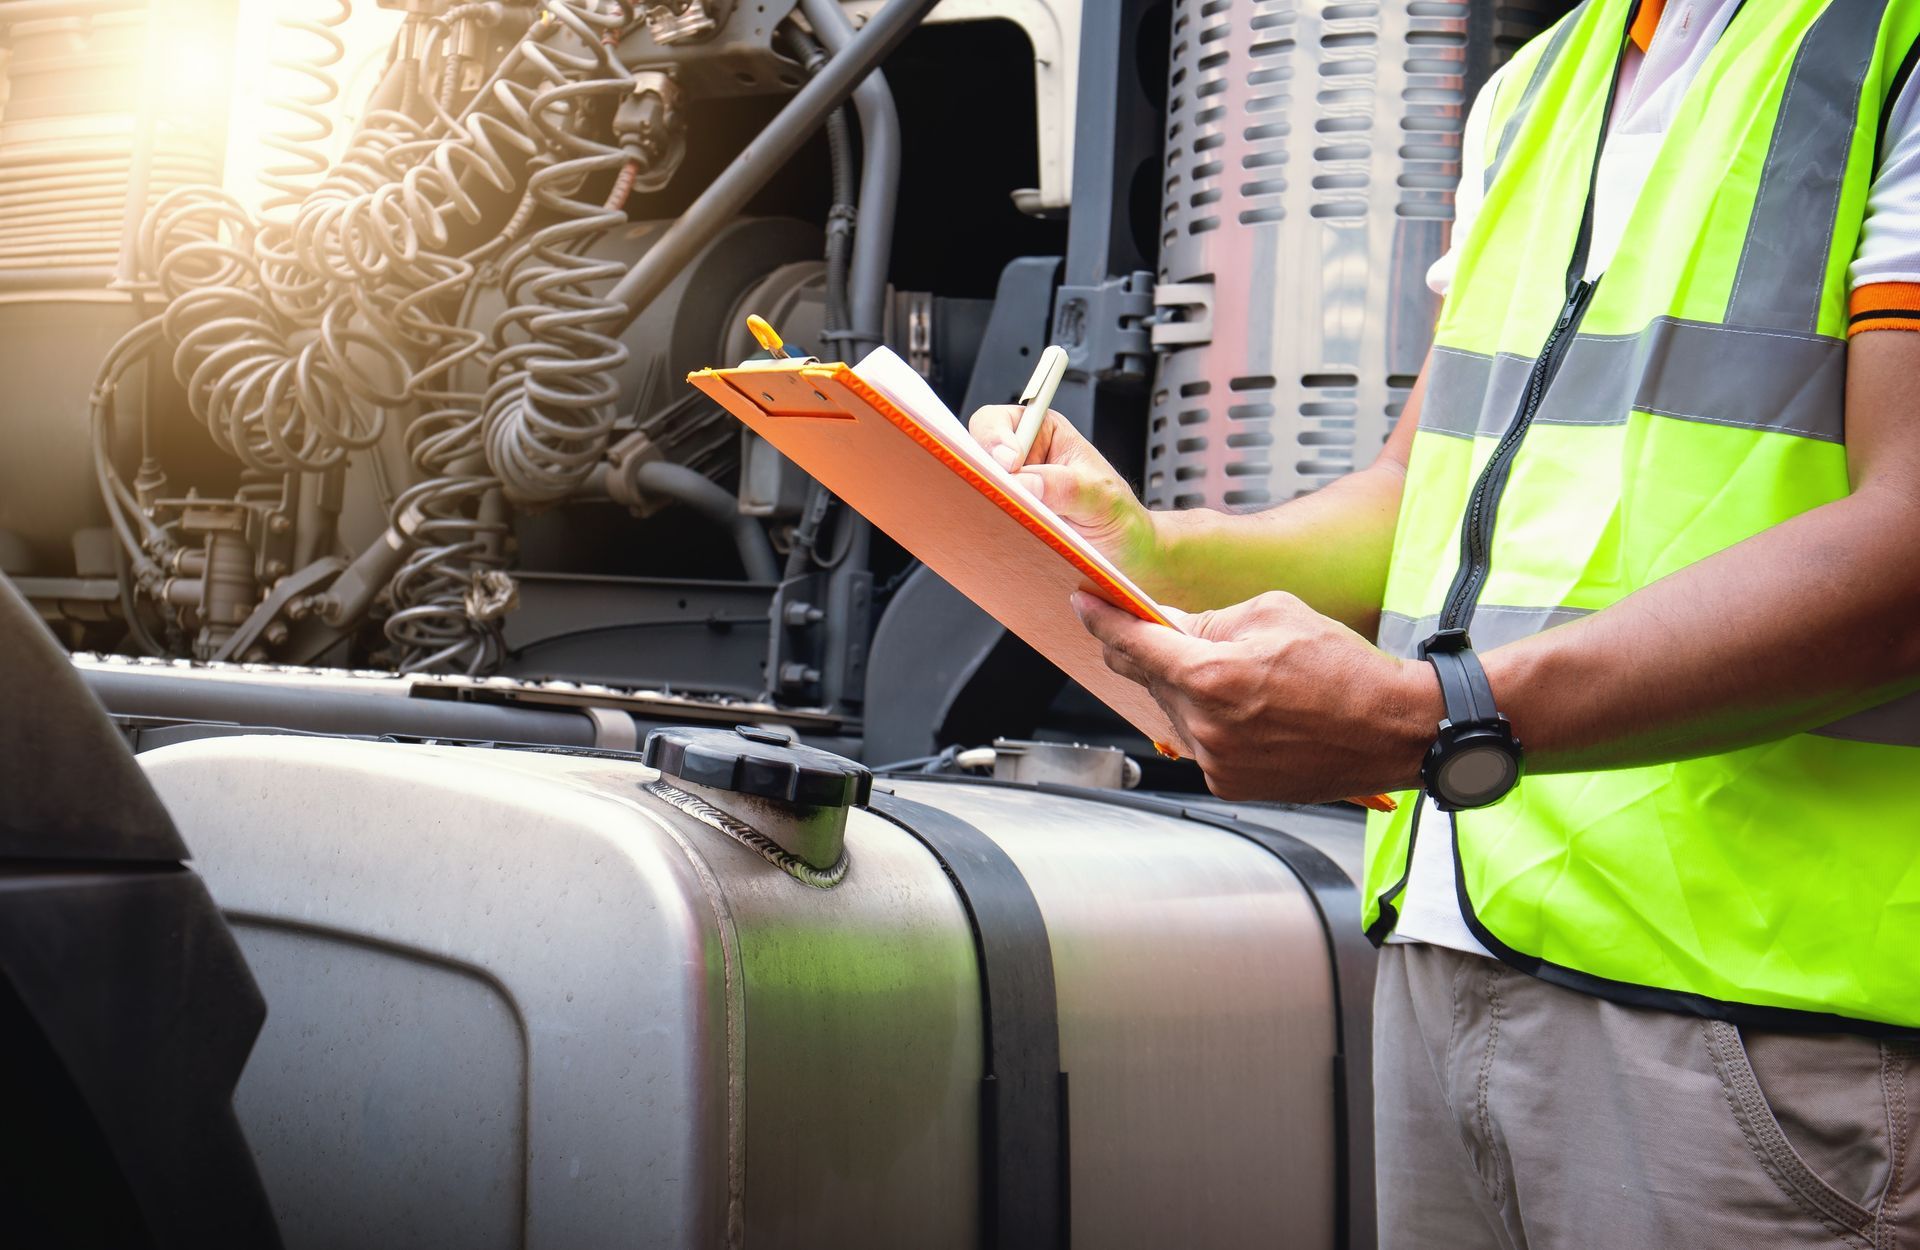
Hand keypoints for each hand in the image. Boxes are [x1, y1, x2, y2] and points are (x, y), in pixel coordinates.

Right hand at [968, 403, 1158, 574]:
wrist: (1126, 556)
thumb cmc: (1119, 518)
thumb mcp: (1100, 497)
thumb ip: (1064, 486)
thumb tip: (1024, 482)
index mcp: (1044, 434)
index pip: (998, 423)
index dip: (994, 439)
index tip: (1009, 464)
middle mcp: (1023, 460)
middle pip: (976, 456)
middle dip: (982, 474)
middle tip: (1000, 494)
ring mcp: (1012, 493)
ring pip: (977, 491)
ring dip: (986, 504)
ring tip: (1010, 519)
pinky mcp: (1006, 521)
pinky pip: (984, 521)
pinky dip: (989, 528)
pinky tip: (1007, 537)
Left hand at [1071, 589, 1438, 801]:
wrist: (1393, 729)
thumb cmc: (1346, 669)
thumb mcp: (1273, 613)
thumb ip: (1209, 619)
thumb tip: (1168, 623)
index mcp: (1211, 675)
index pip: (1133, 642)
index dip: (1102, 619)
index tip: (1085, 604)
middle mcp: (1205, 725)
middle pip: (1147, 677)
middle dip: (1144, 648)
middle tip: (1150, 626)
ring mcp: (1215, 760)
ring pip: (1172, 710)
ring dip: (1183, 685)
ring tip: (1233, 672)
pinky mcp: (1229, 783)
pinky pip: (1198, 740)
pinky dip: (1207, 718)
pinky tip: (1245, 707)